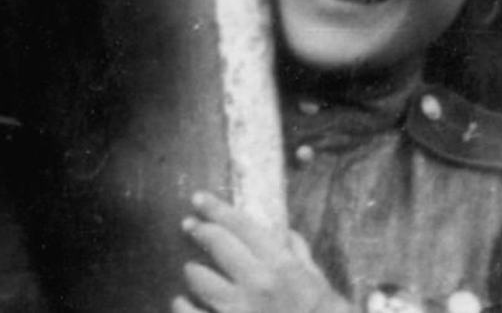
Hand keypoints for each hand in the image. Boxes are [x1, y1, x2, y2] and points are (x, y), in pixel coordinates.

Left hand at [174, 192, 351, 312]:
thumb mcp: (321, 286)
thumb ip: (299, 257)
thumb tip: (285, 234)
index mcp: (282, 267)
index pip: (243, 226)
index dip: (217, 209)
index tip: (199, 199)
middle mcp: (258, 284)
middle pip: (217, 244)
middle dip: (200, 231)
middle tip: (190, 226)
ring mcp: (237, 310)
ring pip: (200, 279)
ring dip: (194, 271)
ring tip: (192, 270)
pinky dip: (182, 307)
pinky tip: (180, 302)